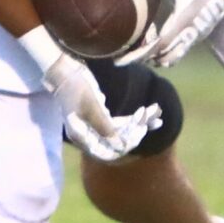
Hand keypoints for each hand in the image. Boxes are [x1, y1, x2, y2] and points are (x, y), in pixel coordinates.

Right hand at [44, 51, 161, 160]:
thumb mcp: (91, 107)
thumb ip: (105, 128)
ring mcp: (97, 125)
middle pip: (118, 142)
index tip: (139, 132)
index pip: (107, 152)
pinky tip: (152, 111)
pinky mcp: (103, 115)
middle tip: (151, 118)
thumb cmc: (75, 87)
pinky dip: (136, 117)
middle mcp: (91, 135)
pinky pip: (123, 121)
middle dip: (136, 131)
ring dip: (141, 122)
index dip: (125, 145)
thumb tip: (121, 148)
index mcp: (83, 137)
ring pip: (123, 130)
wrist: (65, 70)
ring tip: (157, 112)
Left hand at [117, 0, 223, 67]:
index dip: (138, 54)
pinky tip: (156, 48)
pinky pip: (180, 51)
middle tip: (121, 57)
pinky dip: (167, 54)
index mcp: (181, 20)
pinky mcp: (198, 33)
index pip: (157, 45)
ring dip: (155, 58)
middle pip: (162, 56)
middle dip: (142, 59)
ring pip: (172, 56)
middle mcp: (188, 33)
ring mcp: (194, 35)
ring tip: (137, 55)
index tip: (120, 60)